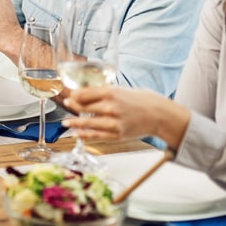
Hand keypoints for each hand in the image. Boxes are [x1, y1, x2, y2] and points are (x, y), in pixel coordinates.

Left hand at [64, 86, 189, 148]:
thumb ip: (105, 92)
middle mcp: (110, 107)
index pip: (83, 94)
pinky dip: (85, 135)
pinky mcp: (117, 134)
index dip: (73, 95)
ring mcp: (113, 122)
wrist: (160, 115)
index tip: (69, 95)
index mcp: (111, 93)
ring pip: (86, 123)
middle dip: (72, 106)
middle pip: (82, 107)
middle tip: (66, 105)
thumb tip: (87, 93)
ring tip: (66, 123)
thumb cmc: (142, 100)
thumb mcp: (122, 90)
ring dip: (74, 124)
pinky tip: (78, 134)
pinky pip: (97, 136)